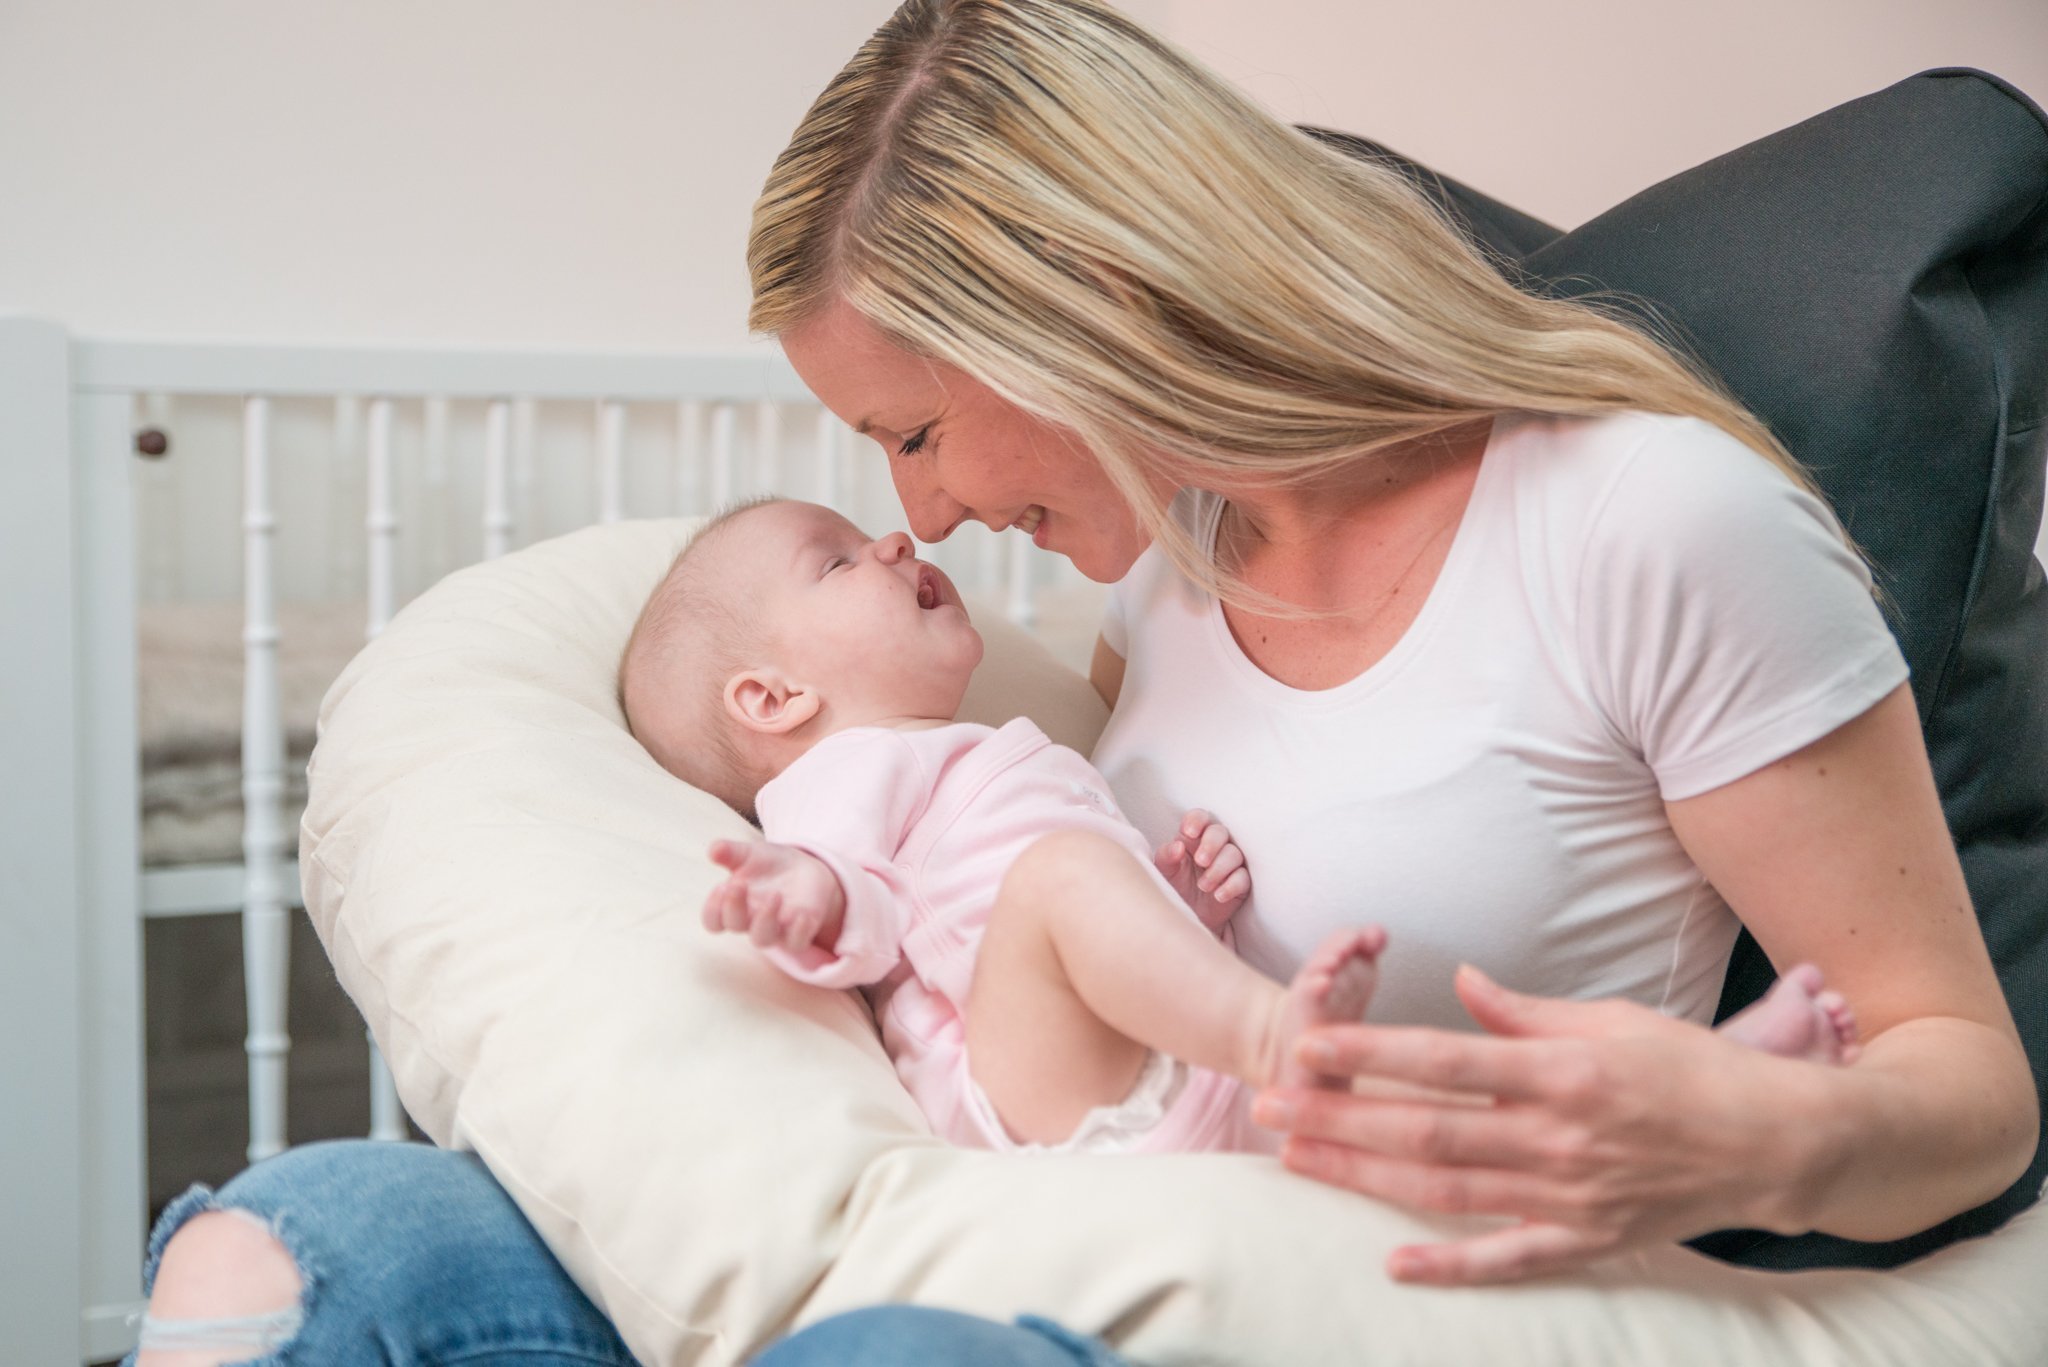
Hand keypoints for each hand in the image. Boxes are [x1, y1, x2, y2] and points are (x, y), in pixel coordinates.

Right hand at [702, 839, 845, 953]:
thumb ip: (730, 852)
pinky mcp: (800, 931)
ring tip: (775, 895)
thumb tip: (713, 849)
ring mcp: (776, 929)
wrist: (804, 868)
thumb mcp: (749, 854)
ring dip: (765, 919)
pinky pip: (796, 943)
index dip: (713, 909)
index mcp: (733, 906)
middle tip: (740, 884)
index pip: (713, 920)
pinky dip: (799, 933)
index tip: (721, 887)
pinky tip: (802, 915)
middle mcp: (751, 921)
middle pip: (735, 926)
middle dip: (734, 907)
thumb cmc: (768, 865)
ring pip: (763, 938)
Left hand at [1154, 809, 1249, 931]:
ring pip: (1234, 854)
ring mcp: (1228, 864)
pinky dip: (1232, 886)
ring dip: (1219, 869)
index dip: (1197, 820)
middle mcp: (1212, 846)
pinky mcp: (1239, 883)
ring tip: (1203, 886)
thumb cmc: (1173, 888)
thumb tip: (1177, 846)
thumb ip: (1167, 856)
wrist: (1185, 916)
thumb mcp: (1164, 871)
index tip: (1190, 832)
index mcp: (1192, 838)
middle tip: (1201, 861)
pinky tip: (1218, 895)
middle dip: (1212, 844)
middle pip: (1220, 832)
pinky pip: (1243, 878)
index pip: (1199, 818)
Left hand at [1251, 965, 1819, 1284]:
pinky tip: (1392, 1263)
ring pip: (1447, 1191)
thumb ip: (1527, 1012)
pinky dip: (1452, 1267)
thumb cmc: (1695, 1069)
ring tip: (1297, 1160)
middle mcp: (1558, 1137)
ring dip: (1365, 1178)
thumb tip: (1459, 981)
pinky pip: (1509, 1259)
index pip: (1444, 1061)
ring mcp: (1570, 1196)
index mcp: (1561, 1072)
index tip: (1308, 1046)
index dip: (1370, 1056)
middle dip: (1339, 1119)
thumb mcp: (1613, 1019)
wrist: (1779, 1144)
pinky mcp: (1589, 1241)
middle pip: (1426, 1131)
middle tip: (1266, 1109)